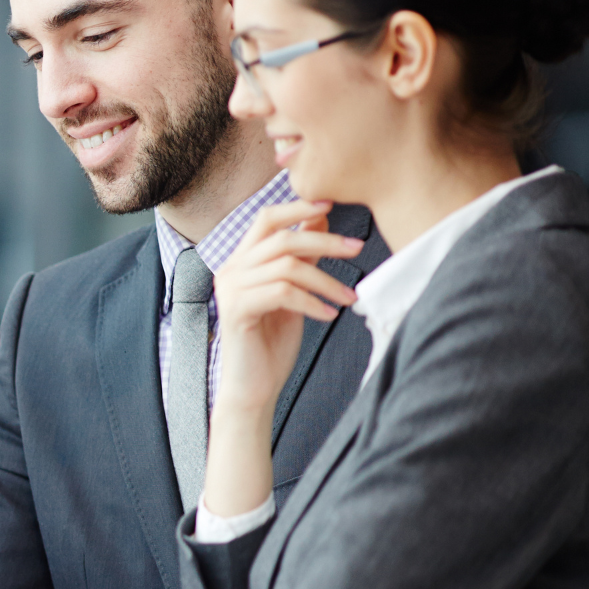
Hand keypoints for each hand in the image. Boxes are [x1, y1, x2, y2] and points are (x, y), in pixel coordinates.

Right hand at [212, 200, 362, 415]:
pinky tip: (328, 314)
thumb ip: (301, 257)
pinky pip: (282, 293)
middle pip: (281, 238)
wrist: (253, 386)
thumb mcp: (293, 291)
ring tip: (349, 297)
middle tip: (357, 249)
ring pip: (286, 266)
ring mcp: (230, 290)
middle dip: (324, 240)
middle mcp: (230, 270)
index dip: (298, 207)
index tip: (332, 202)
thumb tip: (321, 217)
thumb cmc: (272, 341)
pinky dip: (312, 302)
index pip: (266, 218)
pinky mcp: (236, 311)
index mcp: (241, 260)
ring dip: (326, 279)